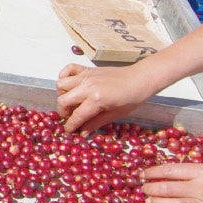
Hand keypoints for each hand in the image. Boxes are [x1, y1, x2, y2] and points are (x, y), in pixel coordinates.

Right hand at [57, 63, 173, 132]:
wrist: (141, 78)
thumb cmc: (132, 98)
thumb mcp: (115, 115)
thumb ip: (96, 123)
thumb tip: (82, 133)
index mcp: (97, 99)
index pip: (76, 116)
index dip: (71, 126)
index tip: (70, 131)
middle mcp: (88, 86)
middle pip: (64, 101)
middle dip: (64, 113)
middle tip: (71, 118)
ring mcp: (87, 76)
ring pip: (61, 85)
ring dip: (63, 96)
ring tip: (71, 102)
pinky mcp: (88, 69)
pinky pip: (68, 69)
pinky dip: (65, 77)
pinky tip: (71, 86)